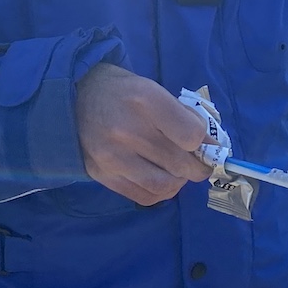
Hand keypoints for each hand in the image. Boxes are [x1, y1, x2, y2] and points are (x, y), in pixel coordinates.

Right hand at [74, 63, 213, 204]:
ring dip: (179, 182)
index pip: (191, 135)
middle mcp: (127, 130)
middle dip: (198, 167)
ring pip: (164, 186)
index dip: (203, 142)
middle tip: (199, 164)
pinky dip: (160, 192)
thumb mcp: (156, 90)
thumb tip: (211, 146)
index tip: (203, 142)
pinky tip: (160, 178)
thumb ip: (184, 117)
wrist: (75, 99)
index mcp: (145, 100)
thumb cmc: (124, 92)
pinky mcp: (102, 175)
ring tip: (178, 172)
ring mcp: (112, 156)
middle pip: (180, 164)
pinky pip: (144, 196)